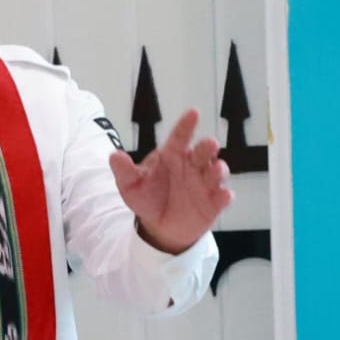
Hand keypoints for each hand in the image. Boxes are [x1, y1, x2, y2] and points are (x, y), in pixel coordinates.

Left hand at [108, 108, 233, 254]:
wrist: (158, 227)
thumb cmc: (147, 198)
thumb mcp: (131, 185)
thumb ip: (125, 171)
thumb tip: (114, 156)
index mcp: (172, 156)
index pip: (179, 137)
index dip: (186, 125)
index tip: (193, 113)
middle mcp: (192, 165)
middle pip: (203, 152)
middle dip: (207, 147)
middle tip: (210, 144)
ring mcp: (204, 183)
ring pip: (216, 172)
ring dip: (219, 169)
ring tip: (217, 168)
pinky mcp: (213, 203)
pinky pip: (222, 198)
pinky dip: (225, 196)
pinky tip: (225, 195)